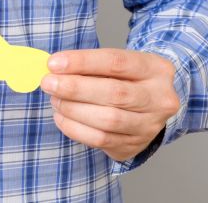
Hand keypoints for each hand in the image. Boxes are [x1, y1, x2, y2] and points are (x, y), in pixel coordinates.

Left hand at [40, 49, 179, 161]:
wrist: (152, 104)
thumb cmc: (127, 78)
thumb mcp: (118, 64)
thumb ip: (90, 65)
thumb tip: (55, 69)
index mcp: (155, 69)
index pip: (117, 62)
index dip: (82, 62)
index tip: (54, 63)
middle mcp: (159, 99)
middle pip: (115, 94)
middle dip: (75, 88)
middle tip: (48, 83)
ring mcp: (150, 125)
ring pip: (108, 120)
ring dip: (73, 109)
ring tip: (54, 99)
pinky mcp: (135, 145)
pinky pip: (101, 140)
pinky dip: (75, 128)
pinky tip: (61, 116)